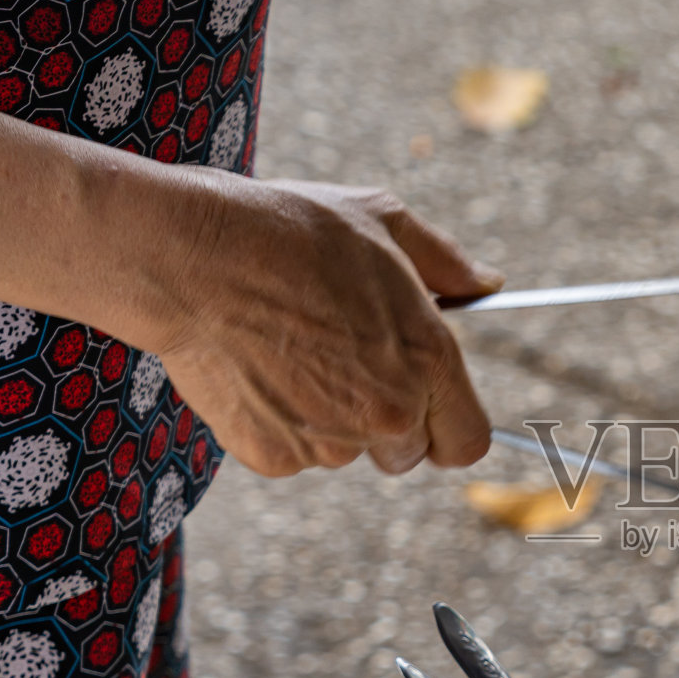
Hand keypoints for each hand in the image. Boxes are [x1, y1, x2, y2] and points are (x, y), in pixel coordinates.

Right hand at [146, 174, 500, 476]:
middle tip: (346, 368)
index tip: (431, 412)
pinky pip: (292, 456)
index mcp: (429, 360)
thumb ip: (446, 262)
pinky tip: (259, 371)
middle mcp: (389, 412)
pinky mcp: (274, 456)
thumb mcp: (383, 221)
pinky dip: (279, 426)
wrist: (190, 256)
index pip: (468, 441)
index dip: (450, 428)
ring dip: (330, 421)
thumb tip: (487, 283)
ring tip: (292, 353)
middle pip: (406, 454)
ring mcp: (331, 441)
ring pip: (346, 453)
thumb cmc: (289, 229)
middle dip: (387, 423)